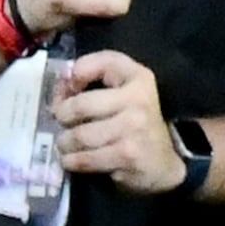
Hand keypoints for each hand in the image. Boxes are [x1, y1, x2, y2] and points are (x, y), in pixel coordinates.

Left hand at [52, 49, 184, 195]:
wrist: (162, 163)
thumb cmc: (135, 125)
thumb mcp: (124, 93)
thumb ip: (94, 78)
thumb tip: (62, 82)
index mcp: (139, 78)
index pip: (101, 63)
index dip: (76, 74)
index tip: (71, 88)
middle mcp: (139, 99)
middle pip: (80, 105)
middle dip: (62, 116)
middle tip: (63, 123)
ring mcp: (133, 128)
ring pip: (78, 135)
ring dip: (64, 142)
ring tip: (67, 144)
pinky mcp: (126, 155)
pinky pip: (83, 159)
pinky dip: (71, 161)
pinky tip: (74, 159)